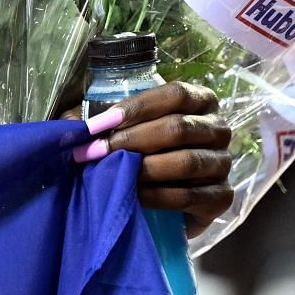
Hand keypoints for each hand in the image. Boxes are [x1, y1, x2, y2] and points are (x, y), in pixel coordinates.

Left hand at [74, 82, 232, 236]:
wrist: (166, 200)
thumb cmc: (144, 152)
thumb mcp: (126, 128)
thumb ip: (103, 120)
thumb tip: (70, 122)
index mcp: (200, 101)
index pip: (175, 94)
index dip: (138, 106)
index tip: (102, 122)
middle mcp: (218, 128)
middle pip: (178, 128)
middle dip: (133, 140)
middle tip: (99, 152)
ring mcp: (224, 163)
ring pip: (187, 161)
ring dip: (146, 169)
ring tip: (117, 174)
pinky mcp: (223, 197)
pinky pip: (191, 195)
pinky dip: (159, 196)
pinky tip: (136, 196)